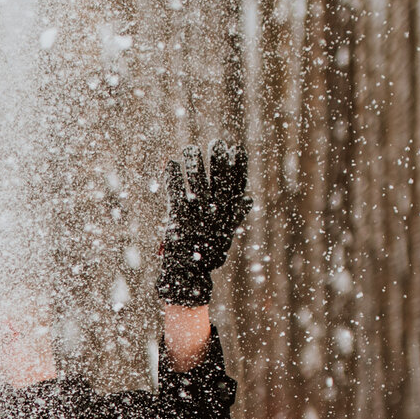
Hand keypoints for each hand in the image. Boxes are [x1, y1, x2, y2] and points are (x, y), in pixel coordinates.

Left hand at [155, 141, 248, 306]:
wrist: (188, 275)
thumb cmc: (206, 253)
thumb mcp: (225, 235)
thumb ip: (235, 215)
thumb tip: (247, 200)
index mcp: (228, 215)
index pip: (237, 185)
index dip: (239, 166)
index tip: (237, 148)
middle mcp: (216, 212)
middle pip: (220, 178)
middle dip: (219, 159)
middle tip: (216, 143)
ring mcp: (198, 214)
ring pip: (197, 180)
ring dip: (194, 161)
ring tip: (190, 149)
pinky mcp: (179, 217)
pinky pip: (176, 190)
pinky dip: (173, 176)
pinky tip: (171, 164)